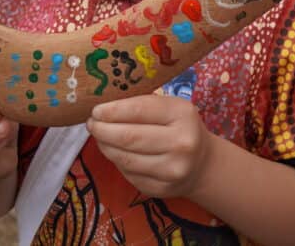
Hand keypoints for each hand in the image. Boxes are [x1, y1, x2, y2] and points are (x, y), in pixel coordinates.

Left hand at [87, 94, 212, 197]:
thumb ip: (144, 106)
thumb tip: (104, 108)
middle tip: (92, 124)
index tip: (96, 110)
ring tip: (99, 137)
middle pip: (129, 137)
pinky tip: (115, 152)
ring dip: (105, 146)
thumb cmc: (181, 128)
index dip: (113, 111)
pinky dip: (117, 161)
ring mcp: (171, 170)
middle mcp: (181, 143)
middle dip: (103, 130)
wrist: (202, 164)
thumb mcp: (172, 108)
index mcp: (183, 115)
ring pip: (125, 158)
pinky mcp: (160, 189)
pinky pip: (128, 174)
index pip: (140, 110)